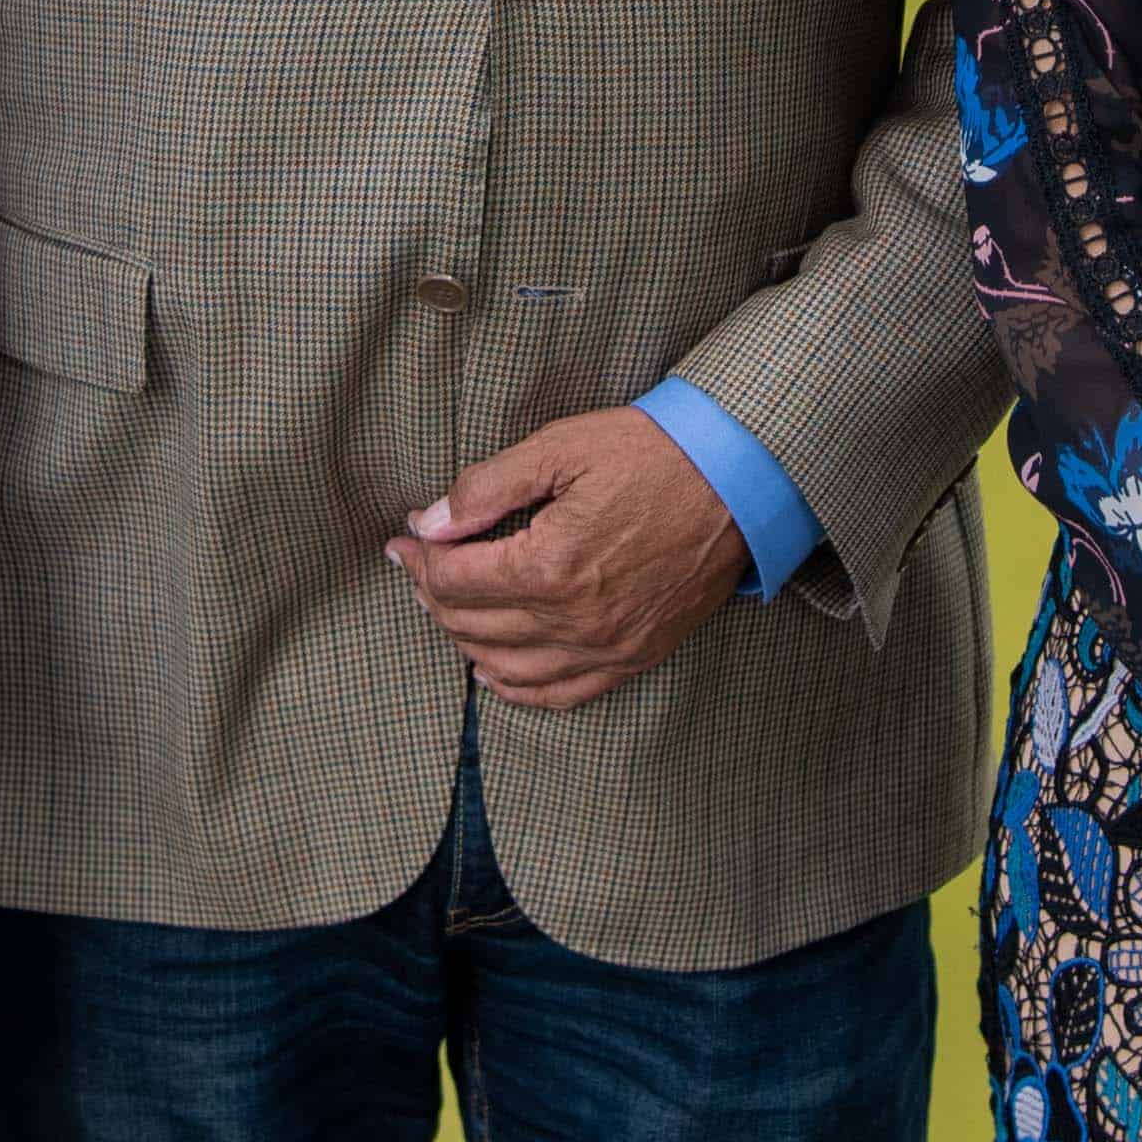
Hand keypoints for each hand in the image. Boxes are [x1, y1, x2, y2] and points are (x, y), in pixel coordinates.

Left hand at [385, 404, 745, 710]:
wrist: (738, 481)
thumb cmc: (652, 454)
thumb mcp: (562, 448)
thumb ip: (487, 488)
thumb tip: (429, 522)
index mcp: (550, 564)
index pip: (455, 580)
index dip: (418, 560)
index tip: (403, 540)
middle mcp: (573, 618)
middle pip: (472, 624)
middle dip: (432, 594)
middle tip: (420, 565)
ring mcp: (605, 646)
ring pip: (506, 666)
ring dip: (464, 638)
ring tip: (447, 606)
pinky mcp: (632, 658)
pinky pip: (559, 694)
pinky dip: (516, 687)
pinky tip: (491, 669)